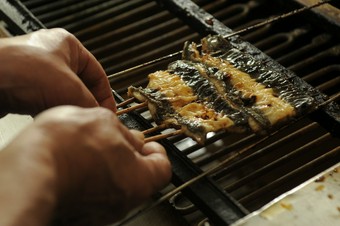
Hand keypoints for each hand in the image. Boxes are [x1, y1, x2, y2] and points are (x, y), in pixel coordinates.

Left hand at [0, 28, 115, 115]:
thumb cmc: (20, 71)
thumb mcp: (70, 89)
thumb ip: (91, 104)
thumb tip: (100, 117)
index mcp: (67, 45)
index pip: (97, 73)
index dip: (105, 95)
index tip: (108, 112)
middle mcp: (50, 55)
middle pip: (79, 85)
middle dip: (83, 103)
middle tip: (89, 118)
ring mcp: (34, 70)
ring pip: (61, 95)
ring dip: (66, 108)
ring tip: (68, 118)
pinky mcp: (21, 86)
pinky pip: (44, 101)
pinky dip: (49, 110)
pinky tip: (50, 117)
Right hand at [0, 106, 170, 224]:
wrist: (29, 172)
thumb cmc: (67, 148)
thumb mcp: (104, 122)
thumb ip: (125, 132)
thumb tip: (131, 138)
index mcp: (139, 179)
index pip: (163, 168)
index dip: (157, 151)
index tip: (148, 142)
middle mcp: (124, 200)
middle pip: (138, 175)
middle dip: (129, 155)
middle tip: (115, 140)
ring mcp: (101, 210)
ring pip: (114, 183)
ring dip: (107, 164)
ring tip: (90, 147)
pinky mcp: (80, 212)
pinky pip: (93, 191)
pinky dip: (90, 176)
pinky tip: (76, 161)